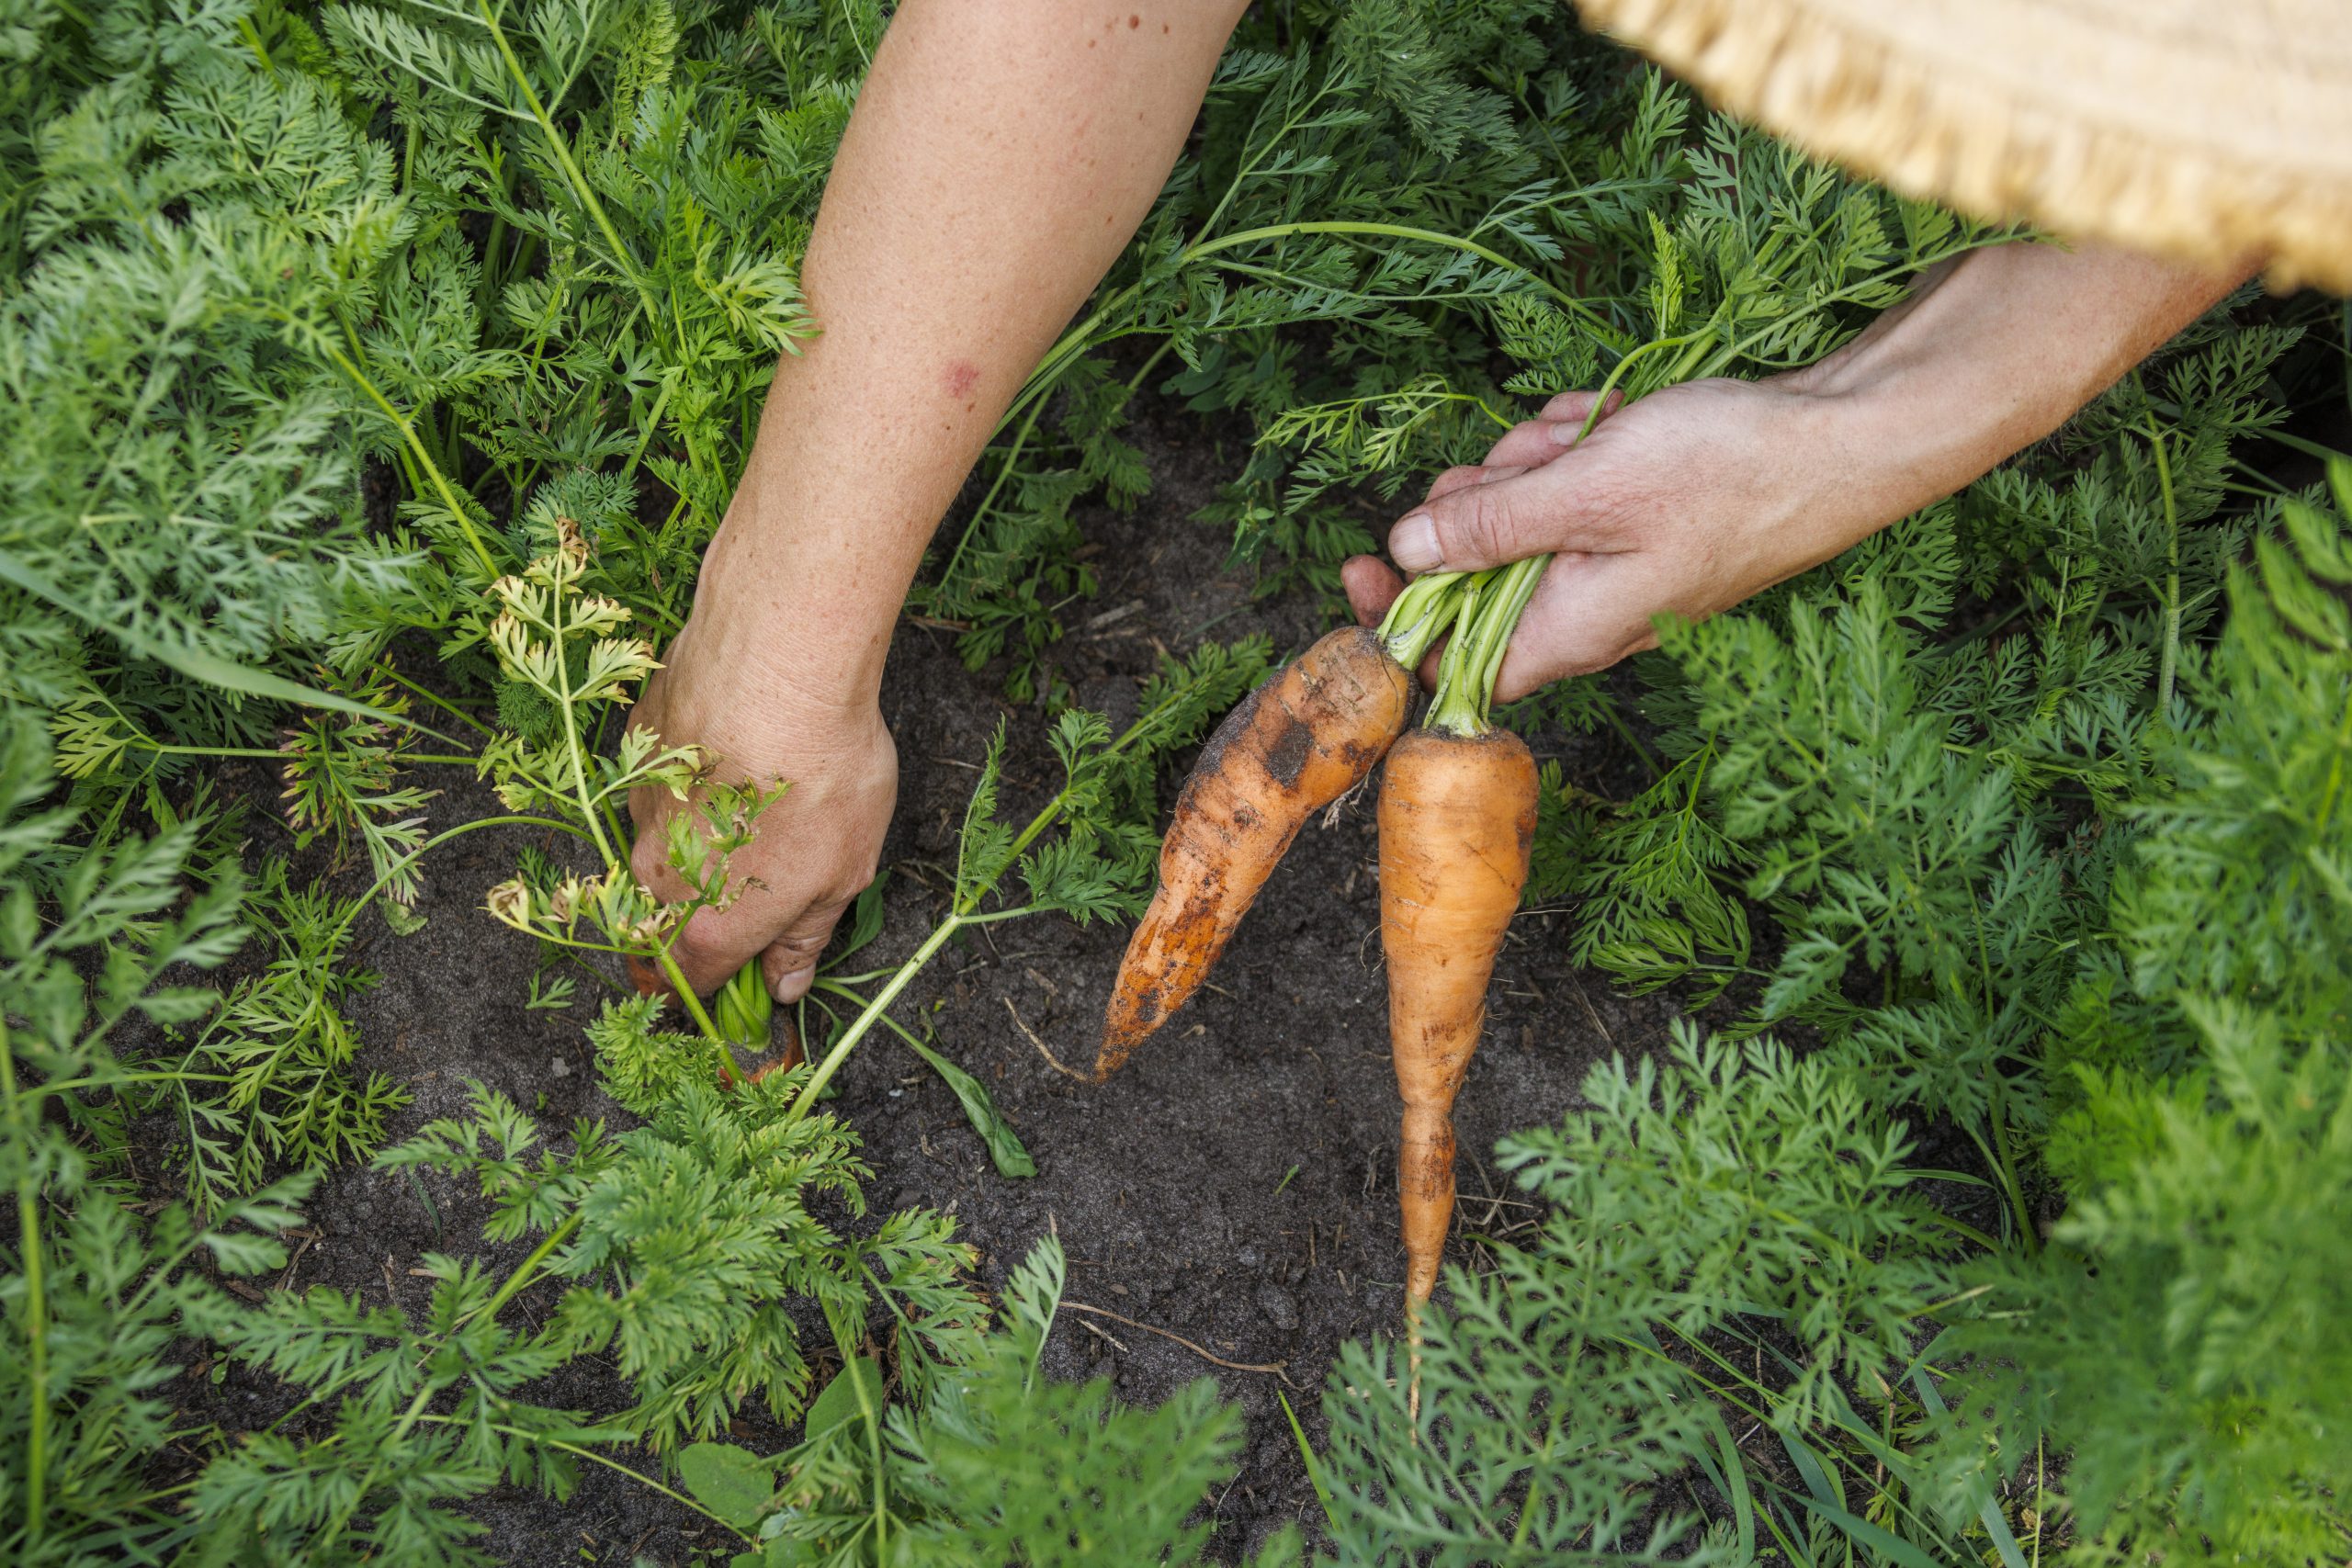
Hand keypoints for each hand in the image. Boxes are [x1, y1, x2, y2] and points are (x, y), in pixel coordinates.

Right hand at [625, 617, 897, 1003]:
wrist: (775, 661)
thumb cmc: (823, 774)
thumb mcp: (844, 872)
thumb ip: (805, 937)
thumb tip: (785, 985)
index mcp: (709, 923)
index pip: (687, 985)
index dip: (704, 996)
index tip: (727, 986)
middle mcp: (657, 876)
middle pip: (657, 925)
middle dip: (690, 927)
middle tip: (742, 895)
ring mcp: (639, 809)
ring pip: (654, 850)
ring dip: (691, 848)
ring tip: (748, 813)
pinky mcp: (635, 751)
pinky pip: (656, 785)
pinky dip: (687, 784)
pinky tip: (732, 756)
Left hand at [1343, 379, 1871, 699]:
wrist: (1843, 439)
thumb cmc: (1729, 474)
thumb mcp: (1589, 490)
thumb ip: (1491, 528)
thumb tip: (1406, 549)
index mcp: (1567, 632)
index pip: (1446, 662)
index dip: (1394, 616)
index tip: (1359, 557)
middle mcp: (1583, 613)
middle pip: (1475, 567)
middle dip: (1486, 496)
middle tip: (1533, 457)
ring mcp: (1610, 566)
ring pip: (1521, 513)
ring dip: (1538, 458)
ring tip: (1593, 429)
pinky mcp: (1634, 523)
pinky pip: (1571, 486)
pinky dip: (1581, 445)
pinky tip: (1618, 417)